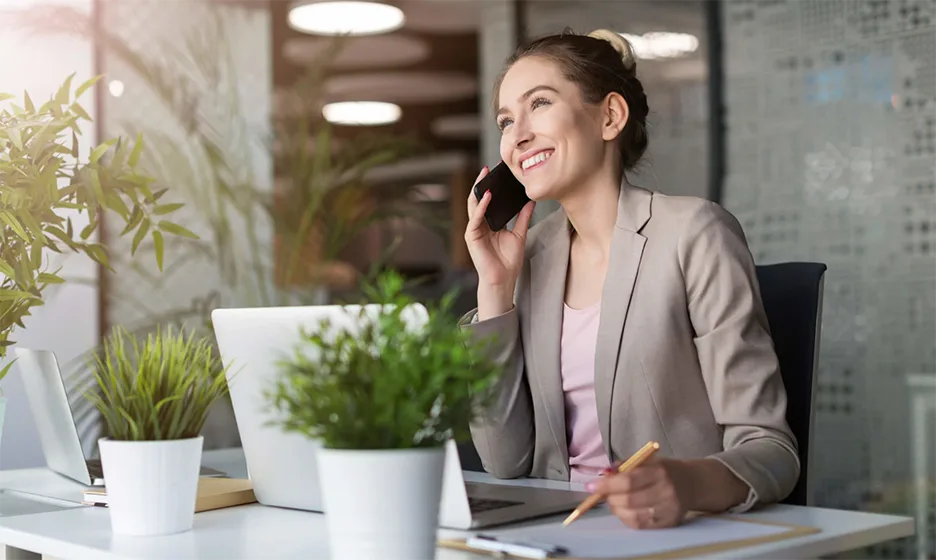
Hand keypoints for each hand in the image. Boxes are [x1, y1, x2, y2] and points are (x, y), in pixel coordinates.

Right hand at [465, 166, 534, 312]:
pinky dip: (481, 207)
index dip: (492, 187)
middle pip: (479, 199)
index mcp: (490, 223)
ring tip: (484, 176)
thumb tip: (531, 201)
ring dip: (478, 190)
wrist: (503, 279)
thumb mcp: (519, 234)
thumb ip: (524, 218)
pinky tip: (486, 196)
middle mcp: (480, 224)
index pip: (489, 201)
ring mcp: (474, 230)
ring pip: (474, 205)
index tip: (499, 174)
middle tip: (488, 168)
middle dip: (482, 183)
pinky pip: (475, 218)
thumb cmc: (509, 260)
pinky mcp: (471, 237)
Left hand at [587, 457, 692, 529]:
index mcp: (659, 471)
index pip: (628, 481)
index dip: (607, 485)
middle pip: (629, 500)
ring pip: (633, 516)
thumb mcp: (646, 460)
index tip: (591, 486)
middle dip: (610, 498)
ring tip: (614, 501)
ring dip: (617, 509)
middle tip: (603, 494)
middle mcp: (666, 491)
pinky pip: (641, 525)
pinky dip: (626, 518)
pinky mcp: (669, 522)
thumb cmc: (664, 470)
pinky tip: (625, 510)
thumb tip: (602, 475)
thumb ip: (624, 466)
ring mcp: (668, 509)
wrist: (692, 483)